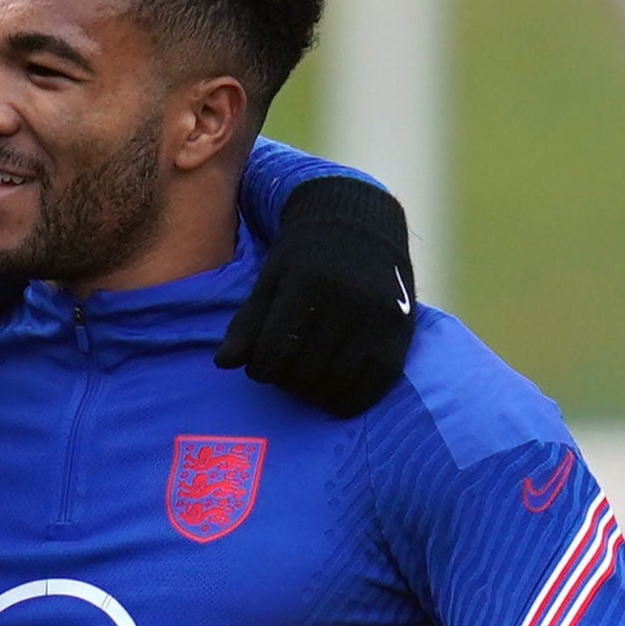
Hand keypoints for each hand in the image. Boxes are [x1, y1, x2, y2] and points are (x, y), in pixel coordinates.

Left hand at [216, 177, 415, 417]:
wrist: (361, 225)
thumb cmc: (306, 256)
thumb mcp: (270, 280)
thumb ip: (247, 323)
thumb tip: (223, 364)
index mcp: (308, 285)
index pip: (273, 352)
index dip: (260, 369)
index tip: (261, 364)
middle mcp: (348, 302)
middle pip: (304, 373)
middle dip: (285, 381)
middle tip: (284, 370)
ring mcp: (378, 320)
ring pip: (335, 385)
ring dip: (313, 393)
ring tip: (306, 378)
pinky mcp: (400, 336)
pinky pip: (372, 388)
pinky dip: (348, 400)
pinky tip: (334, 392)